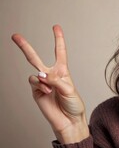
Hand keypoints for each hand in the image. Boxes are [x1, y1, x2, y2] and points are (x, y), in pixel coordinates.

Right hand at [12, 25, 88, 143]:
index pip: (59, 51)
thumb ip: (56, 79)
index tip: (56, 26)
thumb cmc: (73, 104)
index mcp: (62, 71)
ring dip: (43, 78)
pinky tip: (47, 91)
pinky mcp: (36, 92)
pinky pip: (33, 82)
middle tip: (15, 36)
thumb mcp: (70, 89)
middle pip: (35, 57)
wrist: (69, 121)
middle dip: (25, 46)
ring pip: (33, 71)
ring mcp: (42, 83)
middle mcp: (51, 75)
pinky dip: (40, 85)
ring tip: (51, 88)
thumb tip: (40, 74)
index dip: (58, 39)